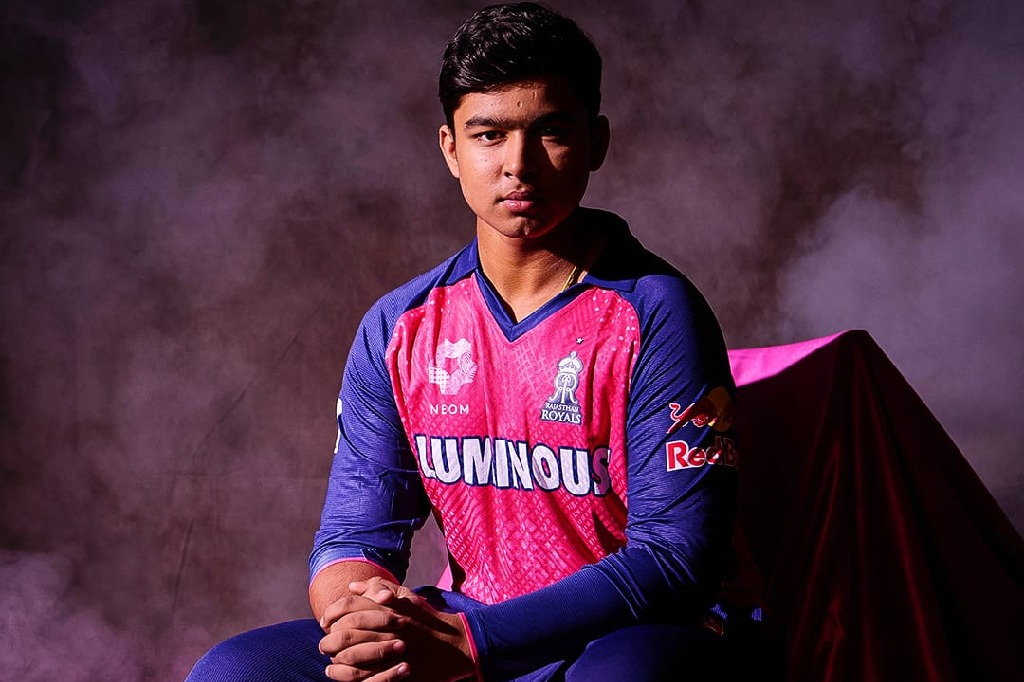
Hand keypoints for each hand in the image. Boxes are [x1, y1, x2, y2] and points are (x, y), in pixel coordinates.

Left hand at [319, 581, 474, 681]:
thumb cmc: (427, 619)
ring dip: (335, 658)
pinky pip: (362, 676)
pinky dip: (345, 675)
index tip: (325, 621)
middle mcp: (386, 628)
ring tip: (329, 659)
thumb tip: (352, 586)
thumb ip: (379, 587)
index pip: (348, 608)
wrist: (454, 645)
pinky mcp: (393, 672)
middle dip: (329, 639)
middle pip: (345, 633)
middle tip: (324, 643)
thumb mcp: (406, 597)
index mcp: (387, 608)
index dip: (332, 614)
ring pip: (350, 657)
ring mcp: (389, 652)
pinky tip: (338, 673)